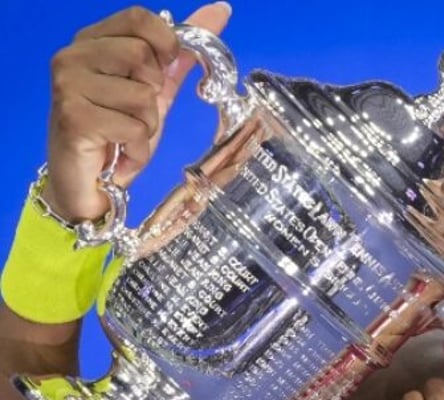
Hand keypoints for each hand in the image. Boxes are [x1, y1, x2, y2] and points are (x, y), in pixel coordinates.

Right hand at [42, 3, 231, 221]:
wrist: (89, 184)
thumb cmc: (119, 134)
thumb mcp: (157, 91)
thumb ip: (181, 54)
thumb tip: (220, 10)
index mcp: (92, 41)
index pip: (140, 18)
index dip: (165, 44)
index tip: (163, 71)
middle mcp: (73, 56)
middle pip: (142, 56)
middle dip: (154, 94)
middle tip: (135, 114)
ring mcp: (69, 85)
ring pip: (143, 96)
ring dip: (147, 125)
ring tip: (125, 136)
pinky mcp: (74, 118)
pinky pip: (134, 127)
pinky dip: (138, 148)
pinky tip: (120, 153)